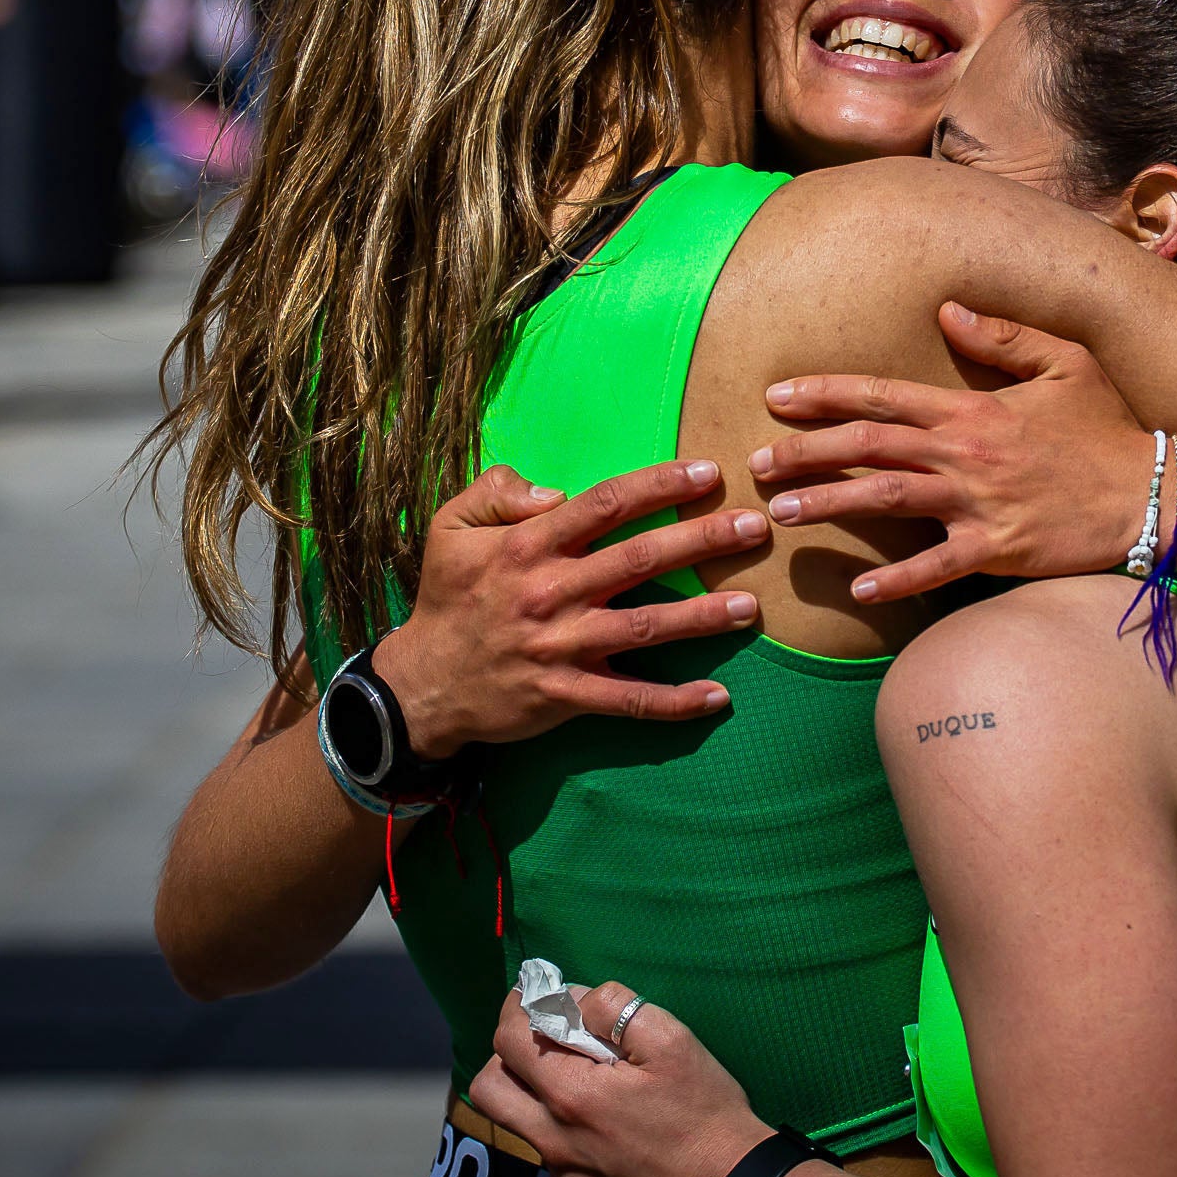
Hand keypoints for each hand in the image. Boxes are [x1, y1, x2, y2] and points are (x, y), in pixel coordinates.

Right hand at [372, 461, 768, 756]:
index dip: (659, 485)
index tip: (707, 473)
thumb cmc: (447, 597)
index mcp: (530, 545)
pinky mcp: (564, 696)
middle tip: (755, 527)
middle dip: (702, 540)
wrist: (421, 683)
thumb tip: (557, 488)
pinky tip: (717, 697)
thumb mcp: (450, 526)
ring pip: (644, 628)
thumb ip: (499, 490)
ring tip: (750, 606)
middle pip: (639, 559)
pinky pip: (627, 700)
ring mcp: (560, 647)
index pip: (606, 505)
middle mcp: (551, 592)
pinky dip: (673, 702)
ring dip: (702, 617)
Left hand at [470, 981, 779, 1176]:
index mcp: (572, 1095)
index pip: (509, 1040)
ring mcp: (562, 1171)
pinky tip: (598, 1117)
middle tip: (542, 1035)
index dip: (517, 1007)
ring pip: (514, 1123)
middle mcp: (554, 1139)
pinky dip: (558, 1125)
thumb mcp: (671, 1040)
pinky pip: (546, 1151)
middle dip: (507, 1052)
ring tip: (570, 1074)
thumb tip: (576, 996)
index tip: (535, 993)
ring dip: (528, 1090)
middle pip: (489, 1089)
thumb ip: (616, 1007)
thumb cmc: (704, 1109)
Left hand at [752, 301, 1157, 603]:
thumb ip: (1002, 336)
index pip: (883, 394)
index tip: (777, 398)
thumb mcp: (1064, 363)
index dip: (825, 393)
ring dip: (829, 504)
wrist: (1152, 494)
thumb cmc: (1106, 428)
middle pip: (869, 447)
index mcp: (972, 408)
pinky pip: (936, 568)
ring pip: (887, 500)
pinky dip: (896, 580)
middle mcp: (966, 454)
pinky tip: (858, 589)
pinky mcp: (998, 552)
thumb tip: (946, 311)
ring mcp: (979, 505)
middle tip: (755, 464)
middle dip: (805, 452)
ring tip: (780, 511)